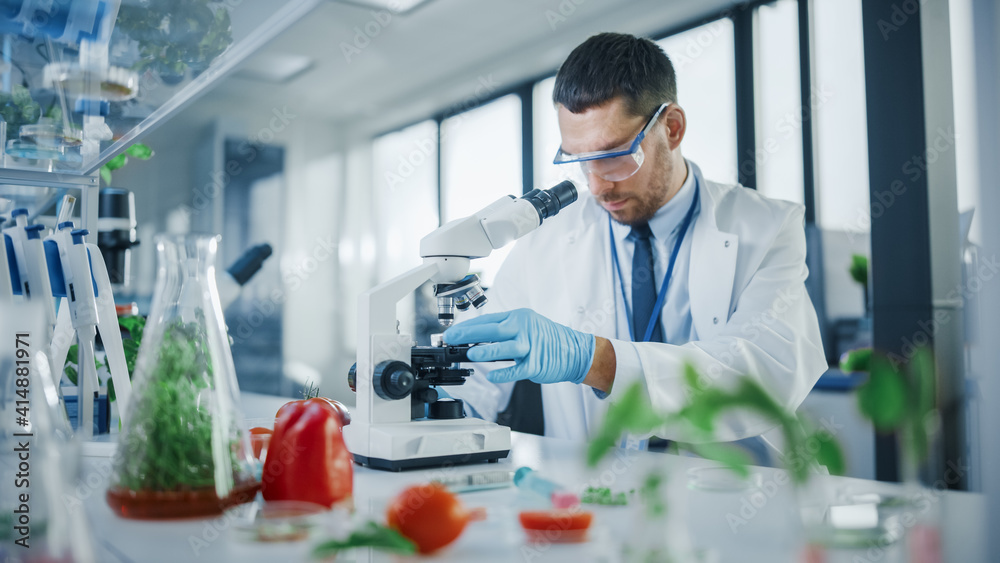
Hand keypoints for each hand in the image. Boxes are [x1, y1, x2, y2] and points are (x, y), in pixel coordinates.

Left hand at [443, 308, 595, 384]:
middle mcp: (524, 328)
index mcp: (519, 317)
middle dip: (468, 335)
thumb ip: (504, 331)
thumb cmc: (548, 339)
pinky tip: (491, 375)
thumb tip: (476, 340)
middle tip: (451, 339)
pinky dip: (504, 373)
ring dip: (486, 351)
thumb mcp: (526, 326)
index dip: (467, 327)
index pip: (488, 320)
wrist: (575, 351)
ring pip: (505, 348)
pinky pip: (517, 369)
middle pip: (492, 330)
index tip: (452, 333)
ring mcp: (531, 346)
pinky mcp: (536, 364)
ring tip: (470, 354)